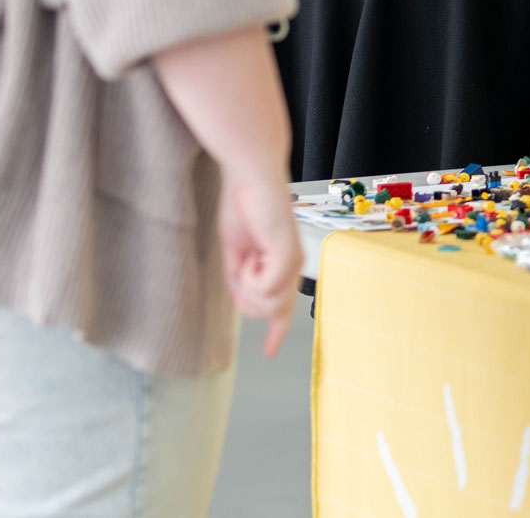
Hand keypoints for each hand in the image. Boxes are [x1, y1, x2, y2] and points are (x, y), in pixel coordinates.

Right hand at [217, 170, 301, 357]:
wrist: (250, 176)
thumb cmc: (243, 206)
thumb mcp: (236, 251)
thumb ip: (240, 277)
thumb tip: (243, 302)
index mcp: (283, 264)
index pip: (282, 305)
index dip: (276, 331)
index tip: (270, 353)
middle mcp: (293, 265)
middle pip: (270, 311)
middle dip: (247, 301)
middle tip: (239, 269)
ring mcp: (293, 260)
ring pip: (268, 304)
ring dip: (247, 286)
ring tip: (247, 256)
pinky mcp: (287, 253)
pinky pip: (264, 287)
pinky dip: (249, 275)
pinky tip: (251, 253)